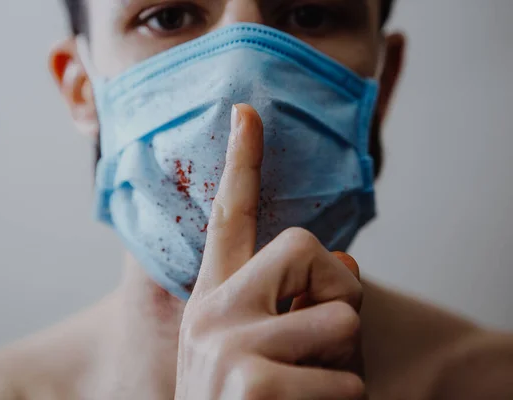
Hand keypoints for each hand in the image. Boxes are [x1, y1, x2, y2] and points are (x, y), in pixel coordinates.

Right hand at [175, 104, 364, 399]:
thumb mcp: (249, 346)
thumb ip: (282, 300)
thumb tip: (342, 263)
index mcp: (213, 297)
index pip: (227, 215)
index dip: (240, 161)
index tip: (247, 112)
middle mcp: (212, 312)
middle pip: (308, 247)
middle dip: (336, 289)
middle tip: (320, 337)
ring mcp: (230, 348)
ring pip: (341, 318)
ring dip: (343, 360)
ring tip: (306, 387)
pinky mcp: (256, 386)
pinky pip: (348, 380)